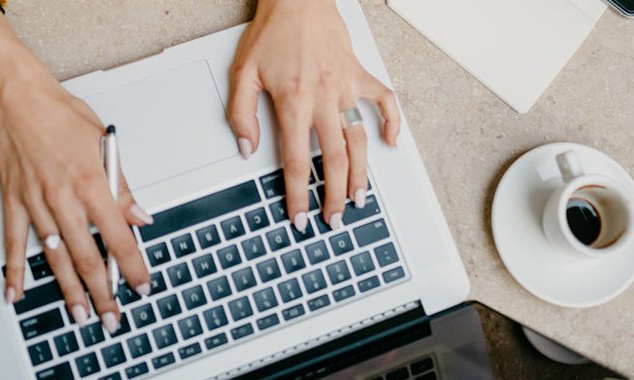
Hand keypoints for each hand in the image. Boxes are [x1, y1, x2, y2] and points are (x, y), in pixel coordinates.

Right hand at [0, 14, 153, 331]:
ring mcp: (36, 204)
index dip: (132, 267)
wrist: (16, 98)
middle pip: (88, 256)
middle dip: (103, 292)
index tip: (141, 286)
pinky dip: (15, 271)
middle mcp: (64, 199)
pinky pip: (14, 243)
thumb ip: (122, 187)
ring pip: (55, 257)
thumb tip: (139, 217)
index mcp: (92, 184)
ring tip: (80, 315)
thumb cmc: (59, 114)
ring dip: (68, 290)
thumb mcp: (103, 144)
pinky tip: (16, 293)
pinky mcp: (14, 202)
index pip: (119, 237)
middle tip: (112, 318)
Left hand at [228, 0, 401, 231]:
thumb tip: (247, 149)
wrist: (297, 0)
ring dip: (360, 173)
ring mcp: (346, 88)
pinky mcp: (359, 75)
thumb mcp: (243, 73)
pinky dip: (392, 122)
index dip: (297, 194)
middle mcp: (324, 99)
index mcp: (294, 102)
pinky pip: (384, 101)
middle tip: (334, 219)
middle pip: (333, 158)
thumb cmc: (272, 33)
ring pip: (359, 139)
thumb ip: (241, 114)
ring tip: (358, 198)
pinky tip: (391, 143)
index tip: (300, 217)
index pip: (295, 160)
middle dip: (333, 195)